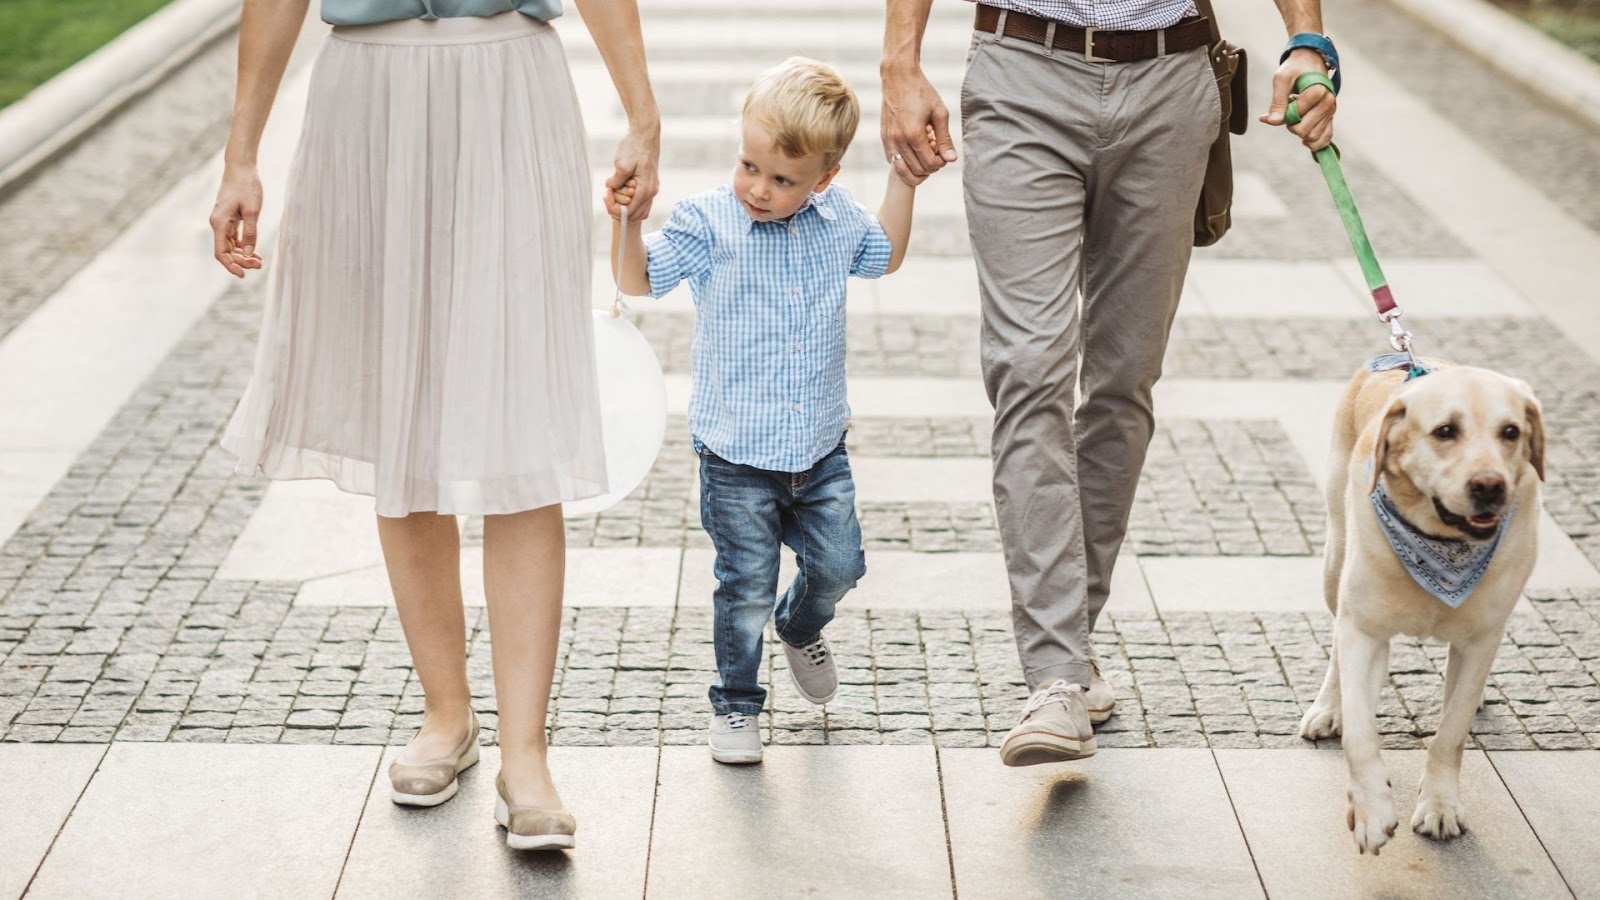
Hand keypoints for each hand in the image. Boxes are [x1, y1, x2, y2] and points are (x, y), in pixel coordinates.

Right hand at [209, 165, 263, 277]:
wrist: (240, 168)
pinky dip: (243, 246)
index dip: (231, 266)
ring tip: (259, 261)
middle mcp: (217, 224)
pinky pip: (234, 238)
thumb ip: (251, 233)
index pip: (221, 252)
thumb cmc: (247, 186)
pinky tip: (255, 252)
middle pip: (226, 251)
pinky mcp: (229, 219)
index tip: (243, 275)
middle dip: (241, 261)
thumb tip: (247, 253)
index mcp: (219, 223)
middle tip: (260, 265)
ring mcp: (222, 222)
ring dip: (243, 255)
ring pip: (230, 246)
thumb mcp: (253, 210)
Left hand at [606, 121, 660, 220]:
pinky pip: (641, 203)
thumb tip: (611, 189)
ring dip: (624, 206)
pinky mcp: (649, 186)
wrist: (645, 135)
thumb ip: (616, 181)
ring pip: (639, 212)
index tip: (606, 194)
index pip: (629, 212)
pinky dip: (630, 202)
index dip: (614, 208)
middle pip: (634, 216)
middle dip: (618, 209)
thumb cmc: (634, 148)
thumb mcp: (621, 164)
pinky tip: (620, 190)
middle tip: (608, 193)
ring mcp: (652, 190)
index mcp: (645, 190)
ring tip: (614, 192)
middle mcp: (651, 193)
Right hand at [881, 66, 956, 185]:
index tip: (944, 153)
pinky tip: (914, 150)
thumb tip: (951, 159)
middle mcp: (898, 140)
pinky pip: (893, 161)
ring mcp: (889, 140)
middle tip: (936, 153)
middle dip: (930, 167)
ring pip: (902, 170)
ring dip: (917, 169)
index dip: (941, 162)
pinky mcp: (884, 138)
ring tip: (926, 155)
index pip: (930, 163)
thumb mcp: (939, 113)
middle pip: (917, 170)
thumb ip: (945, 138)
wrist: (898, 77)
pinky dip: (905, 162)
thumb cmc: (921, 92)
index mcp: (914, 134)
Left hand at [1261, 48, 1336, 150]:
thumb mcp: (1281, 79)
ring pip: (1314, 138)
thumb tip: (1271, 122)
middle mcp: (1328, 102)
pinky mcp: (1330, 118)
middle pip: (1304, 131)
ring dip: (1300, 133)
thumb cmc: (1295, 69)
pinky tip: (1304, 138)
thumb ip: (1277, 100)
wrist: (1311, 62)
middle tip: (1289, 112)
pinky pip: (1326, 139)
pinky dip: (1314, 143)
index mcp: (1318, 91)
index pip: (1296, 116)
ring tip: (1297, 119)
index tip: (1283, 104)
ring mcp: (1331, 112)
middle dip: (1291, 126)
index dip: (1284, 115)